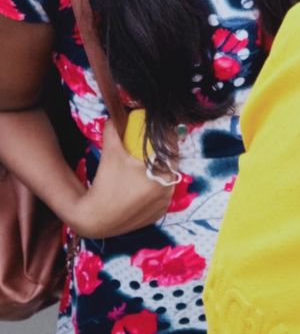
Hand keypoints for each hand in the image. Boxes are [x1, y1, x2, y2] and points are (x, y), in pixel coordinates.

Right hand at [68, 121, 174, 238]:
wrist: (94, 218)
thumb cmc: (104, 184)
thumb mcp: (110, 154)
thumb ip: (114, 130)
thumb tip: (115, 115)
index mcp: (161, 175)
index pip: (171, 149)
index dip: (166, 138)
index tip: (157, 133)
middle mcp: (167, 191)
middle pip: (170, 164)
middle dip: (161, 154)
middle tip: (149, 149)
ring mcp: (164, 204)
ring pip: (168, 179)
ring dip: (160, 171)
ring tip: (146, 166)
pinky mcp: (159, 214)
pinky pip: (162, 194)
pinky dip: (156, 187)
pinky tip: (143, 183)